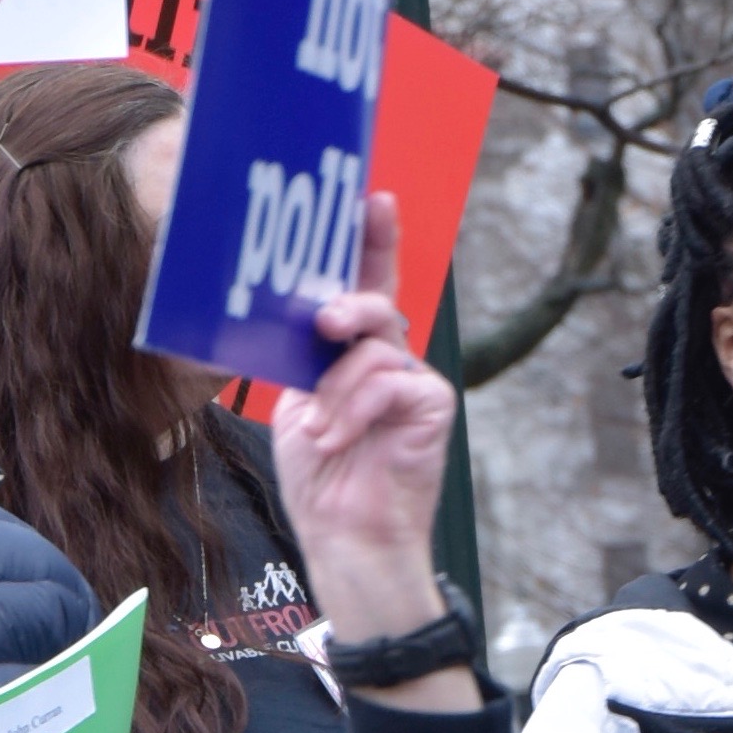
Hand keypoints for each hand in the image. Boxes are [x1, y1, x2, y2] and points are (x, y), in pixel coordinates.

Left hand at [274, 195, 473, 705]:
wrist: (348, 536)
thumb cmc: (322, 478)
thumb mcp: (300, 403)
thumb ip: (308, 360)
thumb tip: (299, 318)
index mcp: (358, 354)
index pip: (368, 284)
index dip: (373, 239)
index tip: (370, 197)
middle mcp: (391, 359)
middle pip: (376, 303)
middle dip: (348, 306)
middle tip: (325, 323)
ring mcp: (416, 379)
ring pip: (375, 346)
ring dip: (335, 391)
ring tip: (319, 431)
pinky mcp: (433, 402)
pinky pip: (389, 380)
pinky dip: (353, 410)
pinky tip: (336, 438)